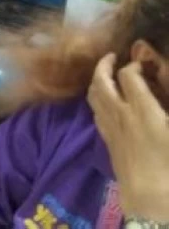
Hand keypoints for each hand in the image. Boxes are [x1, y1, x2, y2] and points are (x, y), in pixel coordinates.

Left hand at [88, 53, 168, 220]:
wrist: (151, 198)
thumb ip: (168, 100)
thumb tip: (158, 82)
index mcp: (142, 109)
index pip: (129, 75)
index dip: (134, 65)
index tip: (143, 64)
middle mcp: (120, 114)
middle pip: (101, 81)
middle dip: (104, 64)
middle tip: (112, 57)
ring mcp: (110, 128)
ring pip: (93, 96)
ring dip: (97, 80)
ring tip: (105, 74)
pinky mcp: (107, 141)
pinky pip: (96, 112)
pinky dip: (97, 99)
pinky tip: (105, 102)